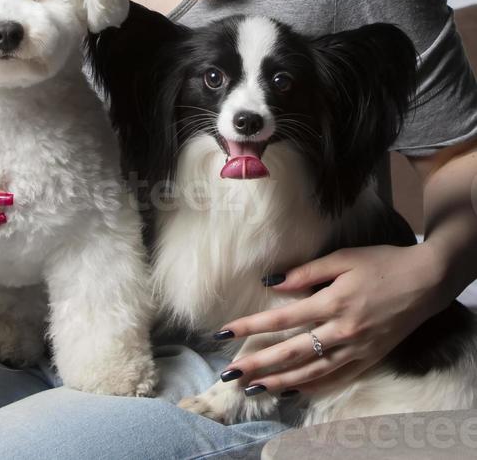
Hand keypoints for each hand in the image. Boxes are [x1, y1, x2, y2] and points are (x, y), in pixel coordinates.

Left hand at [216, 244, 446, 397]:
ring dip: (279, 381)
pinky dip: (312, 386)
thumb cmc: (382, 263)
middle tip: (230, 373)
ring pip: (312, 372)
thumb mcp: (343, 258)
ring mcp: (356, 349)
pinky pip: (336, 378)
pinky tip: (292, 390)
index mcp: (333, 302)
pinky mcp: (368, 359)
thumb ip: (307, 273)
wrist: (425, 281)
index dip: (251, 326)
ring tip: (253, 388)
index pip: (282, 318)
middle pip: (292, 352)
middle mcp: (342, 331)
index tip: (224, 332)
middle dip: (258, 364)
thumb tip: (273, 284)